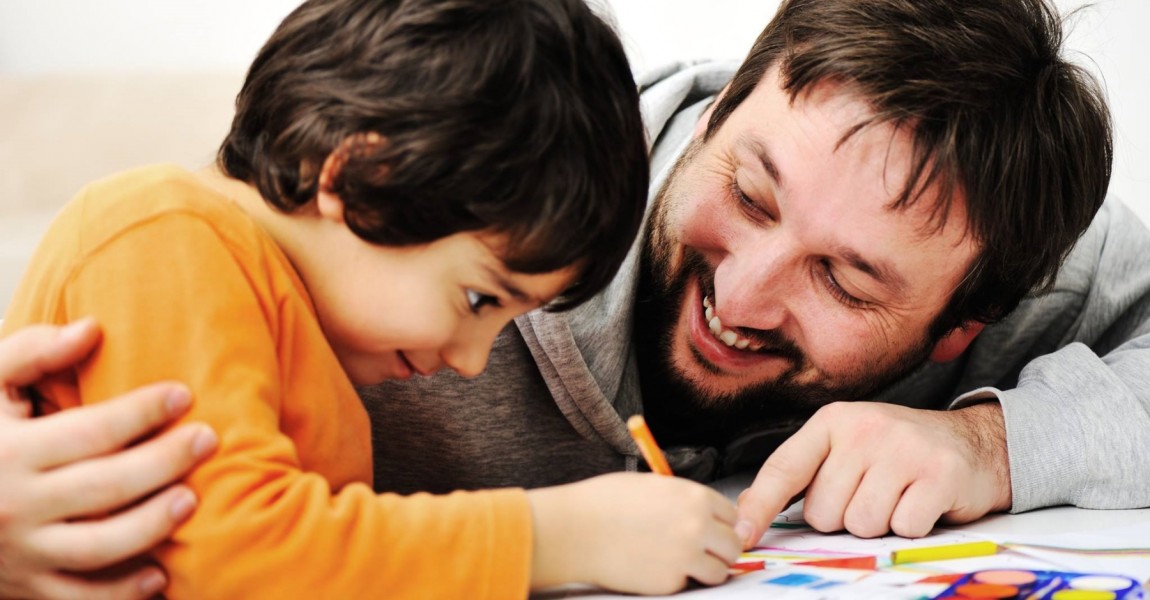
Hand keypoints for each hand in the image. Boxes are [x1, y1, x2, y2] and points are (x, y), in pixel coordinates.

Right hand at [0, 319, 217, 599]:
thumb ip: (31, 353)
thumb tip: (92, 329)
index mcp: (10, 451)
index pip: (90, 431)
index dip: (142, 411)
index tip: (184, 393)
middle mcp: (15, 505)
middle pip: (105, 487)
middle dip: (163, 462)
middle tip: (208, 439)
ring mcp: (22, 552)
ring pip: (98, 548)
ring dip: (151, 526)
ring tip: (192, 499)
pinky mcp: (27, 587)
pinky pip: (79, 598)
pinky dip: (121, 594)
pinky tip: (161, 576)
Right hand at [528, 472, 740, 594]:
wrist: (576, 530)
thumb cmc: (605, 502)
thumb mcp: (652, 486)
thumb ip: (683, 499)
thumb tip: (701, 513)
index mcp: (695, 497)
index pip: (732, 516)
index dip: (721, 524)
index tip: (712, 529)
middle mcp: (697, 527)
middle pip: (733, 545)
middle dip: (720, 549)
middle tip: (703, 550)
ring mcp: (686, 557)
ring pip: (720, 571)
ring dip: (706, 569)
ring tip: (683, 562)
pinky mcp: (670, 582)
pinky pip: (687, 583)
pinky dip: (676, 579)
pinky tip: (653, 566)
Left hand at [734, 401, 1010, 546]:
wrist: (975, 442)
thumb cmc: (899, 452)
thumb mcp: (848, 447)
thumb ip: (807, 475)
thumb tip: (750, 517)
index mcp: (832, 421)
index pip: (784, 469)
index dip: (759, 507)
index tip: (741, 537)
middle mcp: (864, 429)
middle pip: (824, 512)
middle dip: (844, 518)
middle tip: (873, 494)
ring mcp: (903, 450)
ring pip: (862, 524)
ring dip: (879, 525)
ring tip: (898, 497)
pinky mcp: (939, 474)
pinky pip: (903, 528)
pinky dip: (912, 527)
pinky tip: (922, 503)